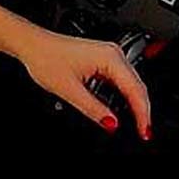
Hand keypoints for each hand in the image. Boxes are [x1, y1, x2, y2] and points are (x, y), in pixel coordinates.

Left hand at [13, 28, 151, 139]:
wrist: (33, 45)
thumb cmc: (47, 58)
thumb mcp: (70, 90)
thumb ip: (94, 109)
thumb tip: (112, 123)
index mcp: (109, 57)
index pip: (135, 90)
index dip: (142, 114)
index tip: (144, 131)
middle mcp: (113, 53)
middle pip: (137, 86)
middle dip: (142, 110)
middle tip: (144, 132)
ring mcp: (108, 56)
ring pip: (130, 84)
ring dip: (134, 104)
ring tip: (136, 124)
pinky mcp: (102, 60)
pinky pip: (121, 80)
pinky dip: (124, 96)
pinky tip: (123, 108)